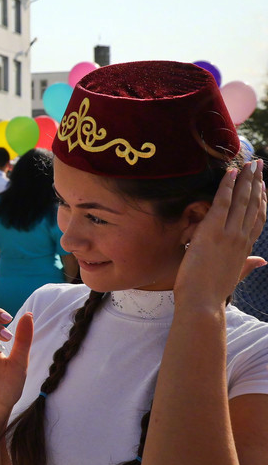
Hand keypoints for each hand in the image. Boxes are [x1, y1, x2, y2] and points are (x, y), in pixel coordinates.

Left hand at [175, 160, 266, 306]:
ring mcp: (229, 234)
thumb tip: (262, 260)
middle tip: (259, 165)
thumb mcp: (235, 275)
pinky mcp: (213, 232)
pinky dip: (227, 186)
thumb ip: (248, 265)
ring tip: (250, 163)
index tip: (264, 186)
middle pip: (253, 205)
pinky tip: (231, 173)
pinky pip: (222, 203)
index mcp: (245, 247)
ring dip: (246, 179)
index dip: (262, 200)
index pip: (258, 218)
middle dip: (257, 183)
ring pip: (242, 201)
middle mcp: (241, 238)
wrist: (202, 302)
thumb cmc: (212, 292)